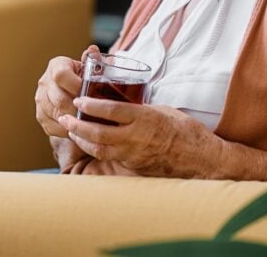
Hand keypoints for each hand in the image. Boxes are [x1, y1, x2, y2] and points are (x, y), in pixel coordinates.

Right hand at [34, 45, 100, 137]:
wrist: (70, 89)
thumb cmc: (84, 77)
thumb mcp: (89, 67)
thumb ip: (93, 60)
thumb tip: (93, 50)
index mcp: (56, 66)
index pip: (60, 75)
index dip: (75, 86)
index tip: (89, 94)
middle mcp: (44, 82)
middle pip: (58, 99)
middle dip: (77, 108)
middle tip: (93, 115)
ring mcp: (40, 100)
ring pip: (55, 114)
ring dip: (73, 121)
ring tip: (88, 124)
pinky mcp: (40, 116)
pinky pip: (52, 127)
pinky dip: (66, 130)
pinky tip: (80, 130)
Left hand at [59, 97, 223, 177]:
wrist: (201, 159)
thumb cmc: (185, 130)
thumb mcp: (162, 110)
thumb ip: (139, 108)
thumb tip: (121, 101)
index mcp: (144, 119)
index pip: (111, 111)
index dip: (91, 106)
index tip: (78, 100)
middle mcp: (137, 138)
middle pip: (99, 134)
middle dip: (78, 126)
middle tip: (64, 117)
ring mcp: (134, 155)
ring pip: (100, 150)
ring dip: (82, 140)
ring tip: (71, 130)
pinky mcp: (134, 166)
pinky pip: (111, 157)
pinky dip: (97, 149)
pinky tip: (89, 142)